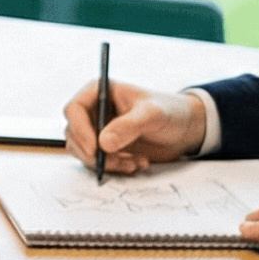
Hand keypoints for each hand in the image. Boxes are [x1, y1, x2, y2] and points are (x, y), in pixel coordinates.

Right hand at [62, 78, 206, 176]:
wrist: (184, 129)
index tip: (95, 149)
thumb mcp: (152, 115)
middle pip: (74, 134)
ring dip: (105, 163)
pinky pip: (98, 162)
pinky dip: (115, 168)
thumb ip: (129, 126)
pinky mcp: (106, 148)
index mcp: (99, 92)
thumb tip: (103, 143)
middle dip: (92, 153)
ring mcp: (98, 130)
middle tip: (113, 162)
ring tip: (133, 163)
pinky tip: (137, 163)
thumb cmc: (170, 112)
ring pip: (84, 152)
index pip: (74, 109)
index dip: (80, 130)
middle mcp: (94, 111)